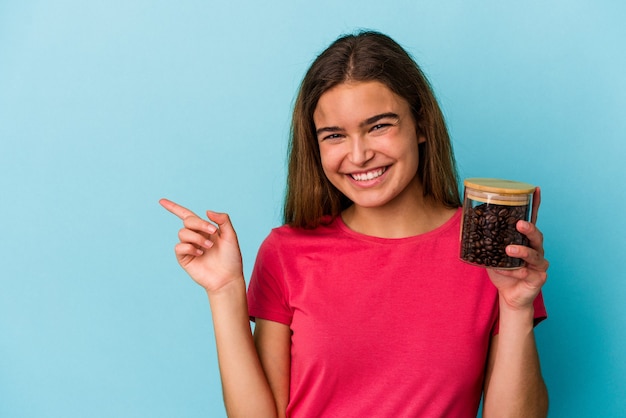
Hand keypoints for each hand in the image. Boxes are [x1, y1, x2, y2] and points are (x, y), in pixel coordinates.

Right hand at [159, 198, 243, 292]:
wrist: (227, 278)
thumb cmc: (231, 258)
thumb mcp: (231, 235)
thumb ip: (222, 220)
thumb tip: (206, 211)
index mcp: (205, 229)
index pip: (186, 215)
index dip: (173, 207)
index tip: (161, 201)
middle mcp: (195, 237)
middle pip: (187, 220)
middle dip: (199, 223)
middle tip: (213, 231)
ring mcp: (189, 247)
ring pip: (183, 233)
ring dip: (197, 237)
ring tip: (209, 247)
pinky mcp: (184, 258)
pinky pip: (179, 246)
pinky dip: (190, 247)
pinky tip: (200, 254)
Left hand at [487, 188, 548, 309]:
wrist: (509, 296)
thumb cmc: (502, 271)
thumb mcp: (490, 253)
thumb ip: (484, 240)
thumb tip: (464, 223)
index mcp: (525, 240)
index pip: (532, 219)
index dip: (534, 204)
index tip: (535, 189)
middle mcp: (536, 249)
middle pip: (537, 236)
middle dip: (529, 228)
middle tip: (519, 224)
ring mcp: (538, 264)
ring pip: (535, 255)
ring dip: (523, 251)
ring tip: (509, 250)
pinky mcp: (538, 278)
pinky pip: (528, 273)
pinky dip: (515, 272)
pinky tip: (506, 271)